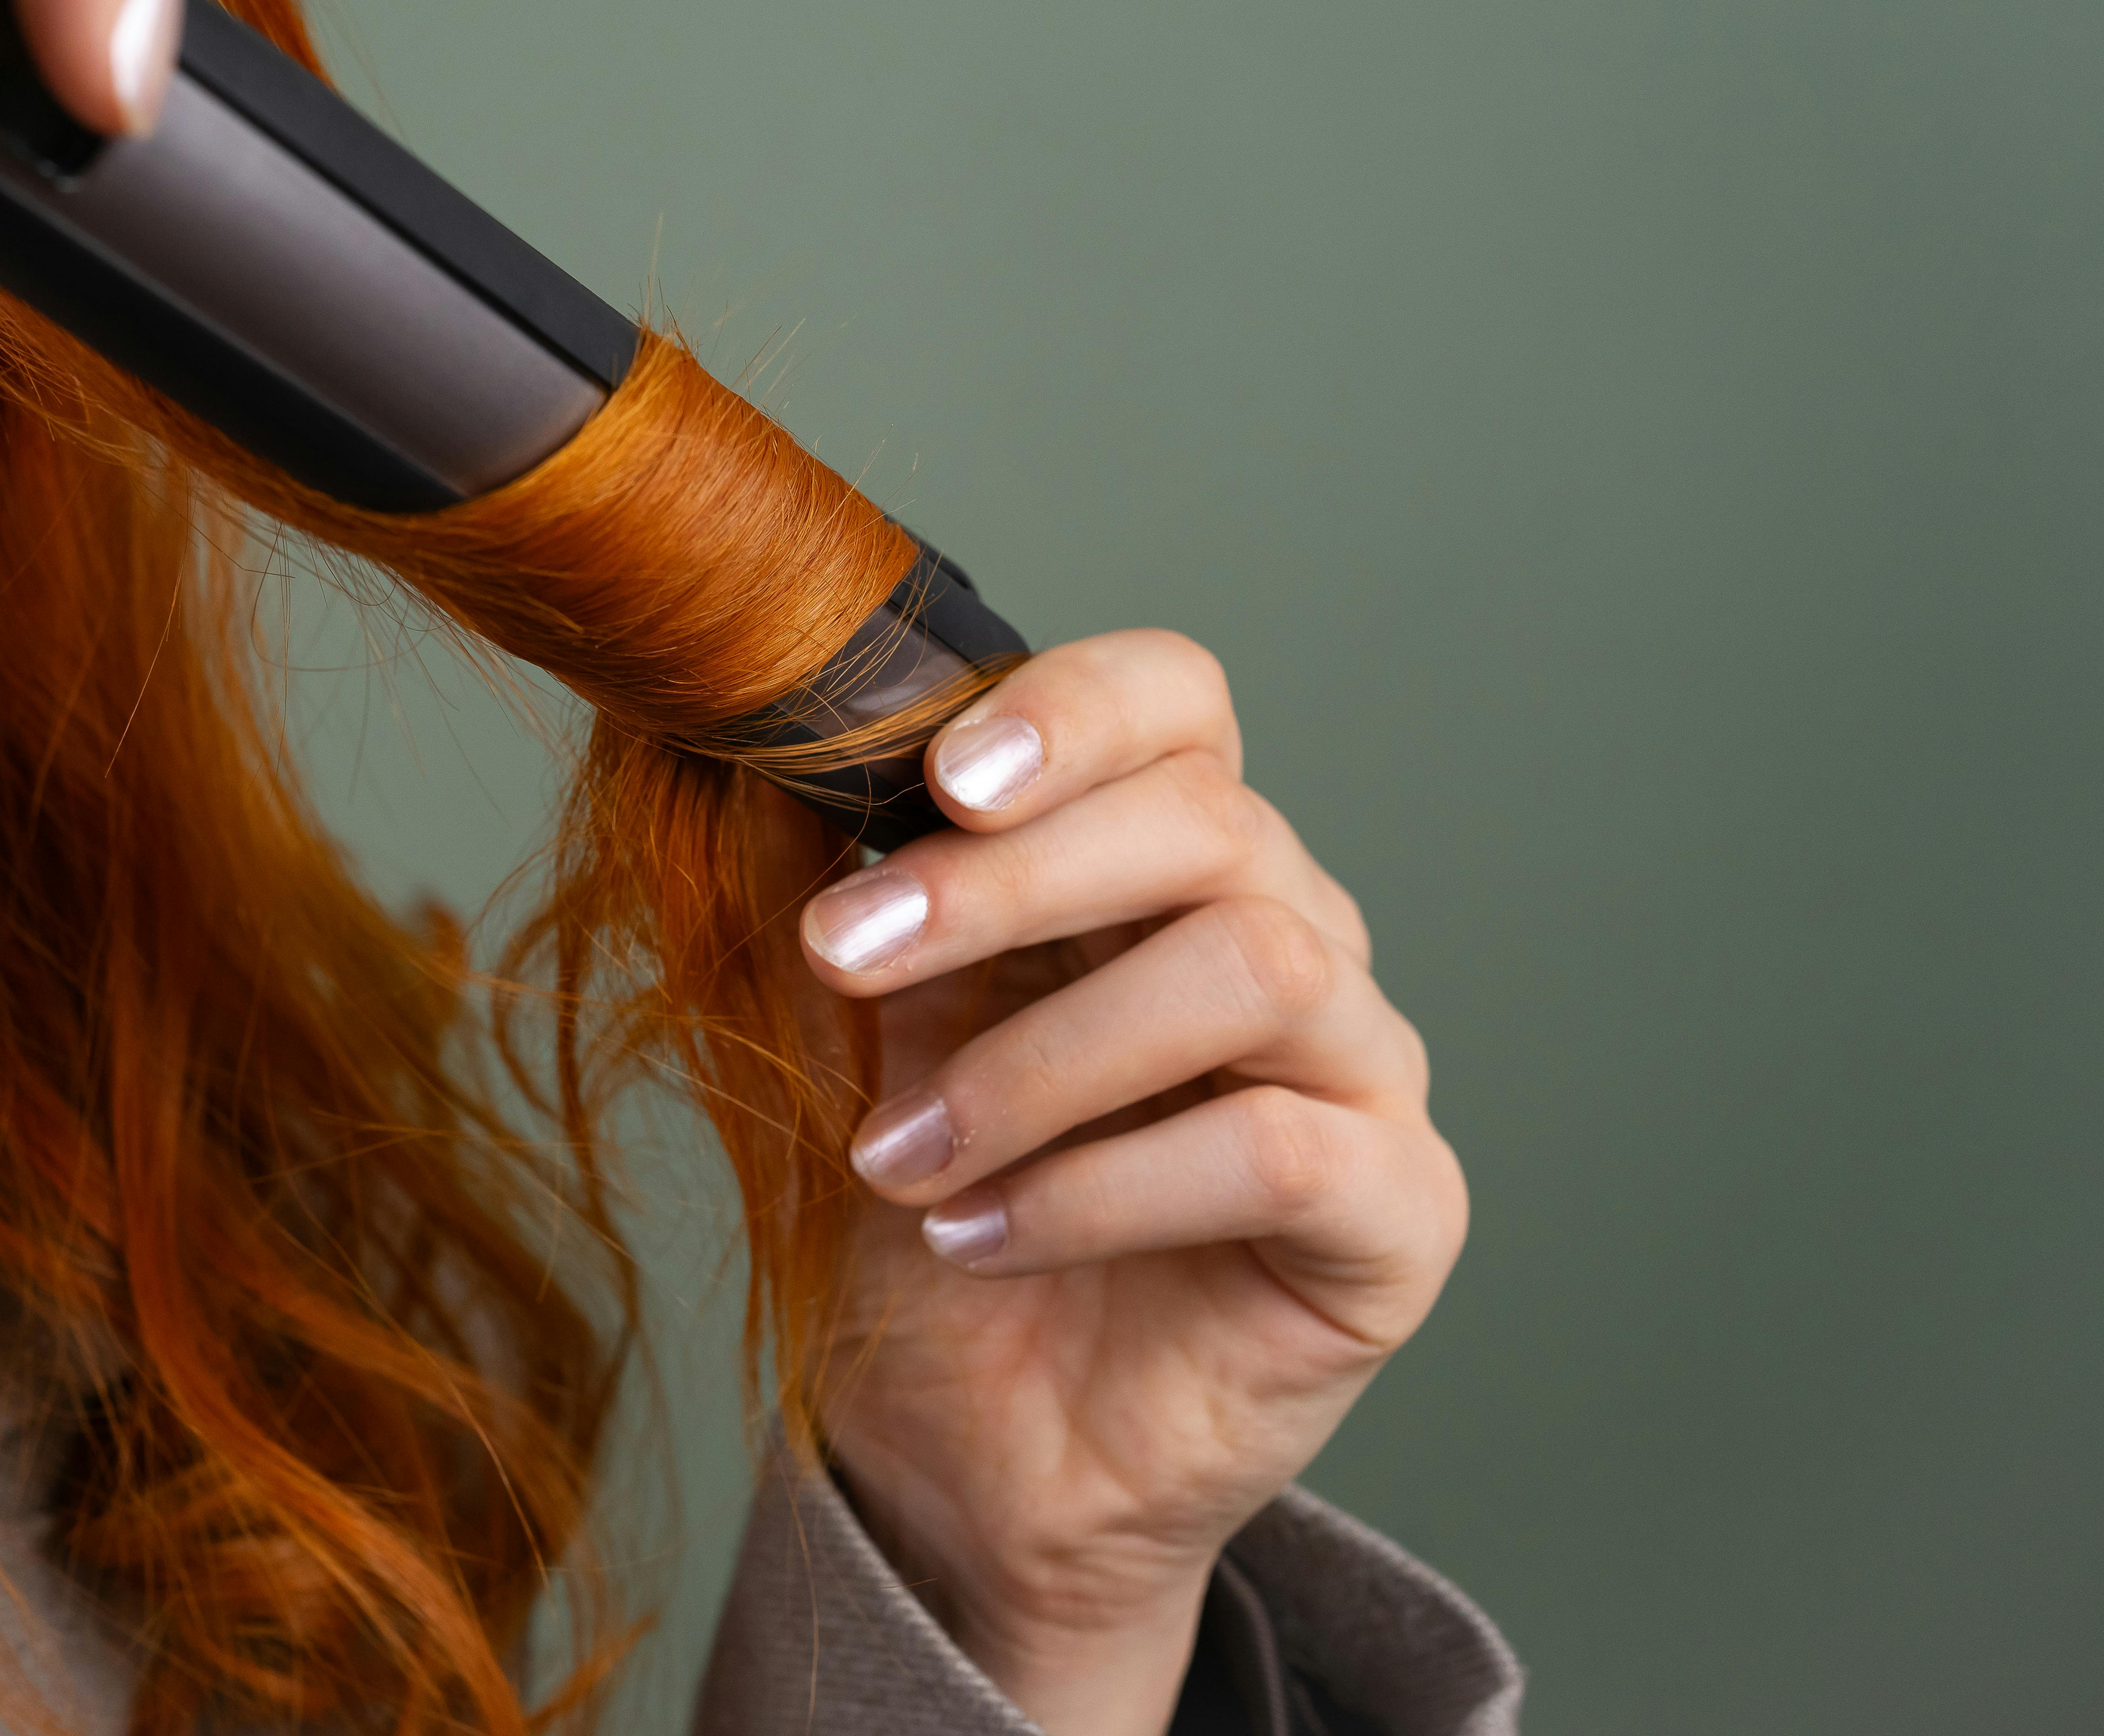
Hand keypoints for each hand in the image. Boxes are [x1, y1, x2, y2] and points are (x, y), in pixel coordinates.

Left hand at [798, 630, 1467, 1733]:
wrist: (968, 1448)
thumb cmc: (928, 1215)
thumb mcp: (857, 1037)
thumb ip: (840, 893)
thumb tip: (754, 748)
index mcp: (1169, 860)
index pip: (1182, 705)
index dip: (1074, 709)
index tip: (936, 776)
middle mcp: (1294, 936)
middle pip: (1210, 821)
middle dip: (1005, 881)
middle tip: (839, 952)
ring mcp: (1364, 1070)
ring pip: (1255, 967)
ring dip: (1038, 1057)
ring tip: (894, 1152)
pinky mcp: (1399, 1214)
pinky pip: (1282, 1152)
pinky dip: (1102, 1187)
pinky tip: (978, 1235)